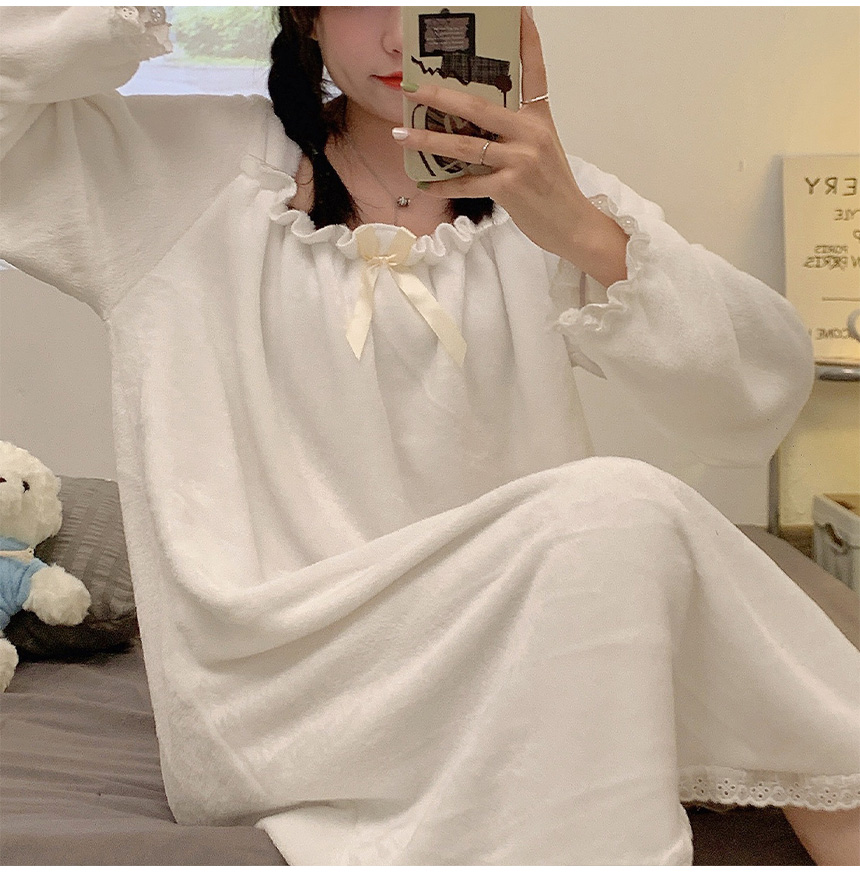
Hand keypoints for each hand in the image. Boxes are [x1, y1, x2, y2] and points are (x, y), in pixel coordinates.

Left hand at [396, 8, 628, 286]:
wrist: (572, 225)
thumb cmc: (551, 187)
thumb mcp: (540, 148)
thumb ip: (512, 129)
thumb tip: (471, 119)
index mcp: (539, 116)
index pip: (532, 67)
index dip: (524, 36)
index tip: (515, 8)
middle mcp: (531, 132)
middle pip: (479, 105)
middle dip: (440, 94)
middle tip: (411, 87)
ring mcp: (521, 159)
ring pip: (465, 145)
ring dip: (429, 139)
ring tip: (401, 133)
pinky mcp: (510, 187)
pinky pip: (468, 182)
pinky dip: (444, 184)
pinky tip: (425, 182)